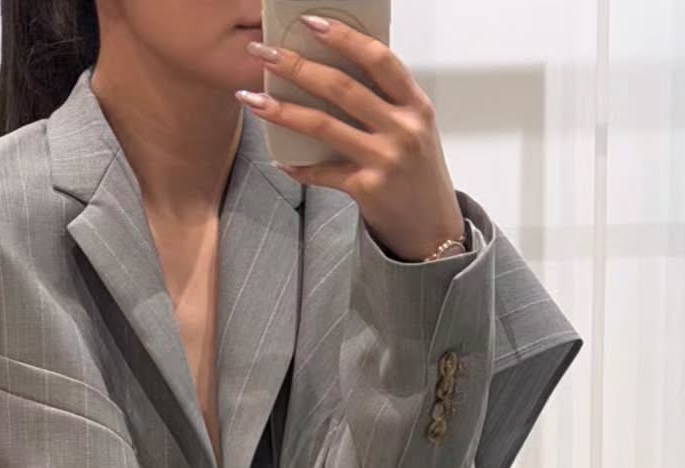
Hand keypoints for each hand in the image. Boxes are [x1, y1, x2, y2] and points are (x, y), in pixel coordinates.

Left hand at [237, 15, 464, 261]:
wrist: (432, 227)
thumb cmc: (418, 173)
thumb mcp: (413, 127)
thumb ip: (386, 100)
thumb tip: (338, 68)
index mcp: (414, 104)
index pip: (378, 59)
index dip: (343, 37)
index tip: (310, 23)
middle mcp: (401, 128)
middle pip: (341, 87)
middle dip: (297, 65)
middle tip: (264, 51)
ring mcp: (384, 159)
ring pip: (323, 126)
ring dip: (282, 111)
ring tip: (252, 99)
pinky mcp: (367, 189)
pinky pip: (322, 173)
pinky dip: (299, 166)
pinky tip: (280, 159)